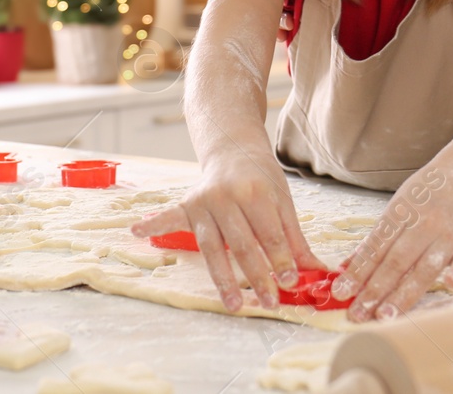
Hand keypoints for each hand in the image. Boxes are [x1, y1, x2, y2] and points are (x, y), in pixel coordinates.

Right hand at [131, 146, 323, 311]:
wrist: (233, 148)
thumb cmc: (262, 178)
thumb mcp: (283, 201)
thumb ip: (295, 237)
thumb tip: (316, 269)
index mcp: (255, 192)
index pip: (269, 233)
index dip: (281, 259)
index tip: (290, 284)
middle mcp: (226, 196)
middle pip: (243, 244)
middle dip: (258, 276)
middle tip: (270, 302)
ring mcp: (203, 201)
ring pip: (212, 247)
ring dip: (223, 278)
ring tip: (234, 304)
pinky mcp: (186, 205)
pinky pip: (168, 217)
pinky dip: (152, 223)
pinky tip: (136, 231)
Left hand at [331, 164, 452, 322]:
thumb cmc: (426, 196)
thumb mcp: (396, 208)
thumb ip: (375, 240)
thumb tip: (345, 268)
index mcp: (401, 213)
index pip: (375, 248)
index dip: (358, 271)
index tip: (341, 292)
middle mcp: (424, 223)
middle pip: (396, 261)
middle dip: (375, 290)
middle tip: (358, 315)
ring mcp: (450, 234)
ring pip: (425, 267)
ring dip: (405, 293)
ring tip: (386, 315)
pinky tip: (450, 284)